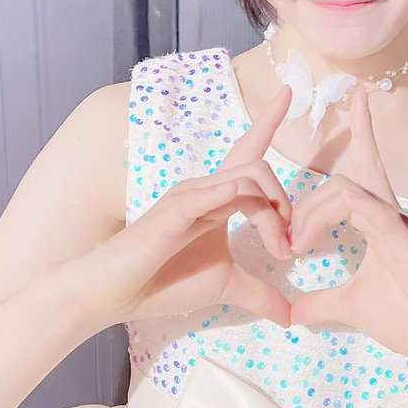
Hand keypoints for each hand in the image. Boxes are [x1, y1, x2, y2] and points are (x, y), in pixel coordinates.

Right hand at [60, 84, 295, 330]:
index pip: (248, 150)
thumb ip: (261, 294)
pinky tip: (236, 194)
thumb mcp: (227, 287)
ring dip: (272, 214)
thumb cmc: (164, 283)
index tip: (290, 91)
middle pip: (261, 170)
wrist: (114, 295)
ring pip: (245, 180)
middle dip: (286, 206)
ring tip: (278, 251)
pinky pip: (201, 195)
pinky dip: (223, 191)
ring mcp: (186, 199)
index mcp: (219, 198)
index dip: (269, 120)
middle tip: (290, 250)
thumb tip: (292, 316)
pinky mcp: (168, 216)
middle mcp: (205, 189)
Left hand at [287, 87, 407, 380]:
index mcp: (384, 226)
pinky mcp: (407, 248)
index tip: (355, 99)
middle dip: (309, 199)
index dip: (362, 134)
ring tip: (294, 248)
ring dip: (313, 213)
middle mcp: (395, 218)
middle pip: (355, 174)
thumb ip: (323, 303)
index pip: (366, 171)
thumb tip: (292, 311)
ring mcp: (403, 230)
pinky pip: (370, 211)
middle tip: (288, 241)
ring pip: (351, 189)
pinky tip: (313, 233)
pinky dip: (338, 212)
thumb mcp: (355, 309)